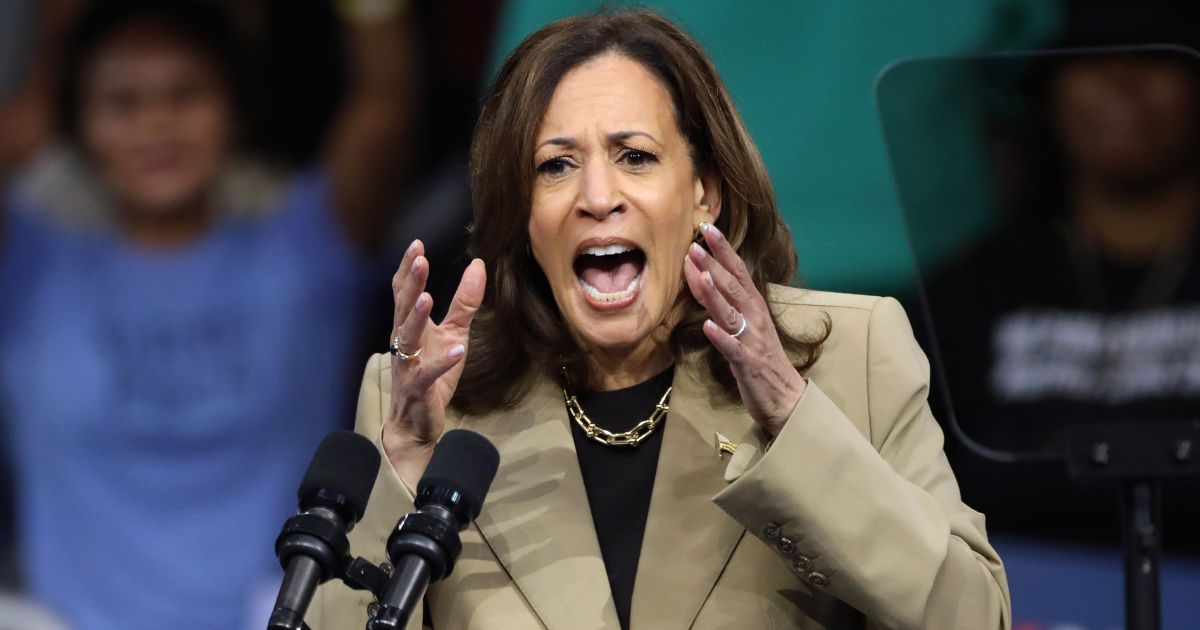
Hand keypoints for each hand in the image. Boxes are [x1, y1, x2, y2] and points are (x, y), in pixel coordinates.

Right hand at [383, 240, 485, 484]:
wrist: (417, 422)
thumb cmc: (432, 375)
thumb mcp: (454, 335)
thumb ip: (464, 303)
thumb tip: (479, 266)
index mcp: (410, 327)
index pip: (403, 293)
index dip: (408, 269)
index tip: (417, 244)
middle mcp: (404, 343)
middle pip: (403, 308)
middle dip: (411, 284)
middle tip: (419, 259)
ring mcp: (409, 366)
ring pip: (407, 338)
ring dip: (417, 317)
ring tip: (429, 298)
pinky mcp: (419, 389)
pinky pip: (429, 375)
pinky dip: (442, 363)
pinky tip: (456, 352)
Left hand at [683, 224, 805, 434]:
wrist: (786, 398)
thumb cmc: (762, 359)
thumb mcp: (745, 326)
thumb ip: (726, 303)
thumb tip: (703, 278)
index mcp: (754, 307)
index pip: (738, 272)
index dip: (724, 250)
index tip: (708, 227)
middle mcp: (755, 318)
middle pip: (733, 287)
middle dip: (713, 265)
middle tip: (694, 244)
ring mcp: (752, 340)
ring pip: (731, 312)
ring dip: (714, 294)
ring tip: (699, 274)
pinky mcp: (747, 363)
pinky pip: (732, 348)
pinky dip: (720, 337)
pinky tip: (706, 326)